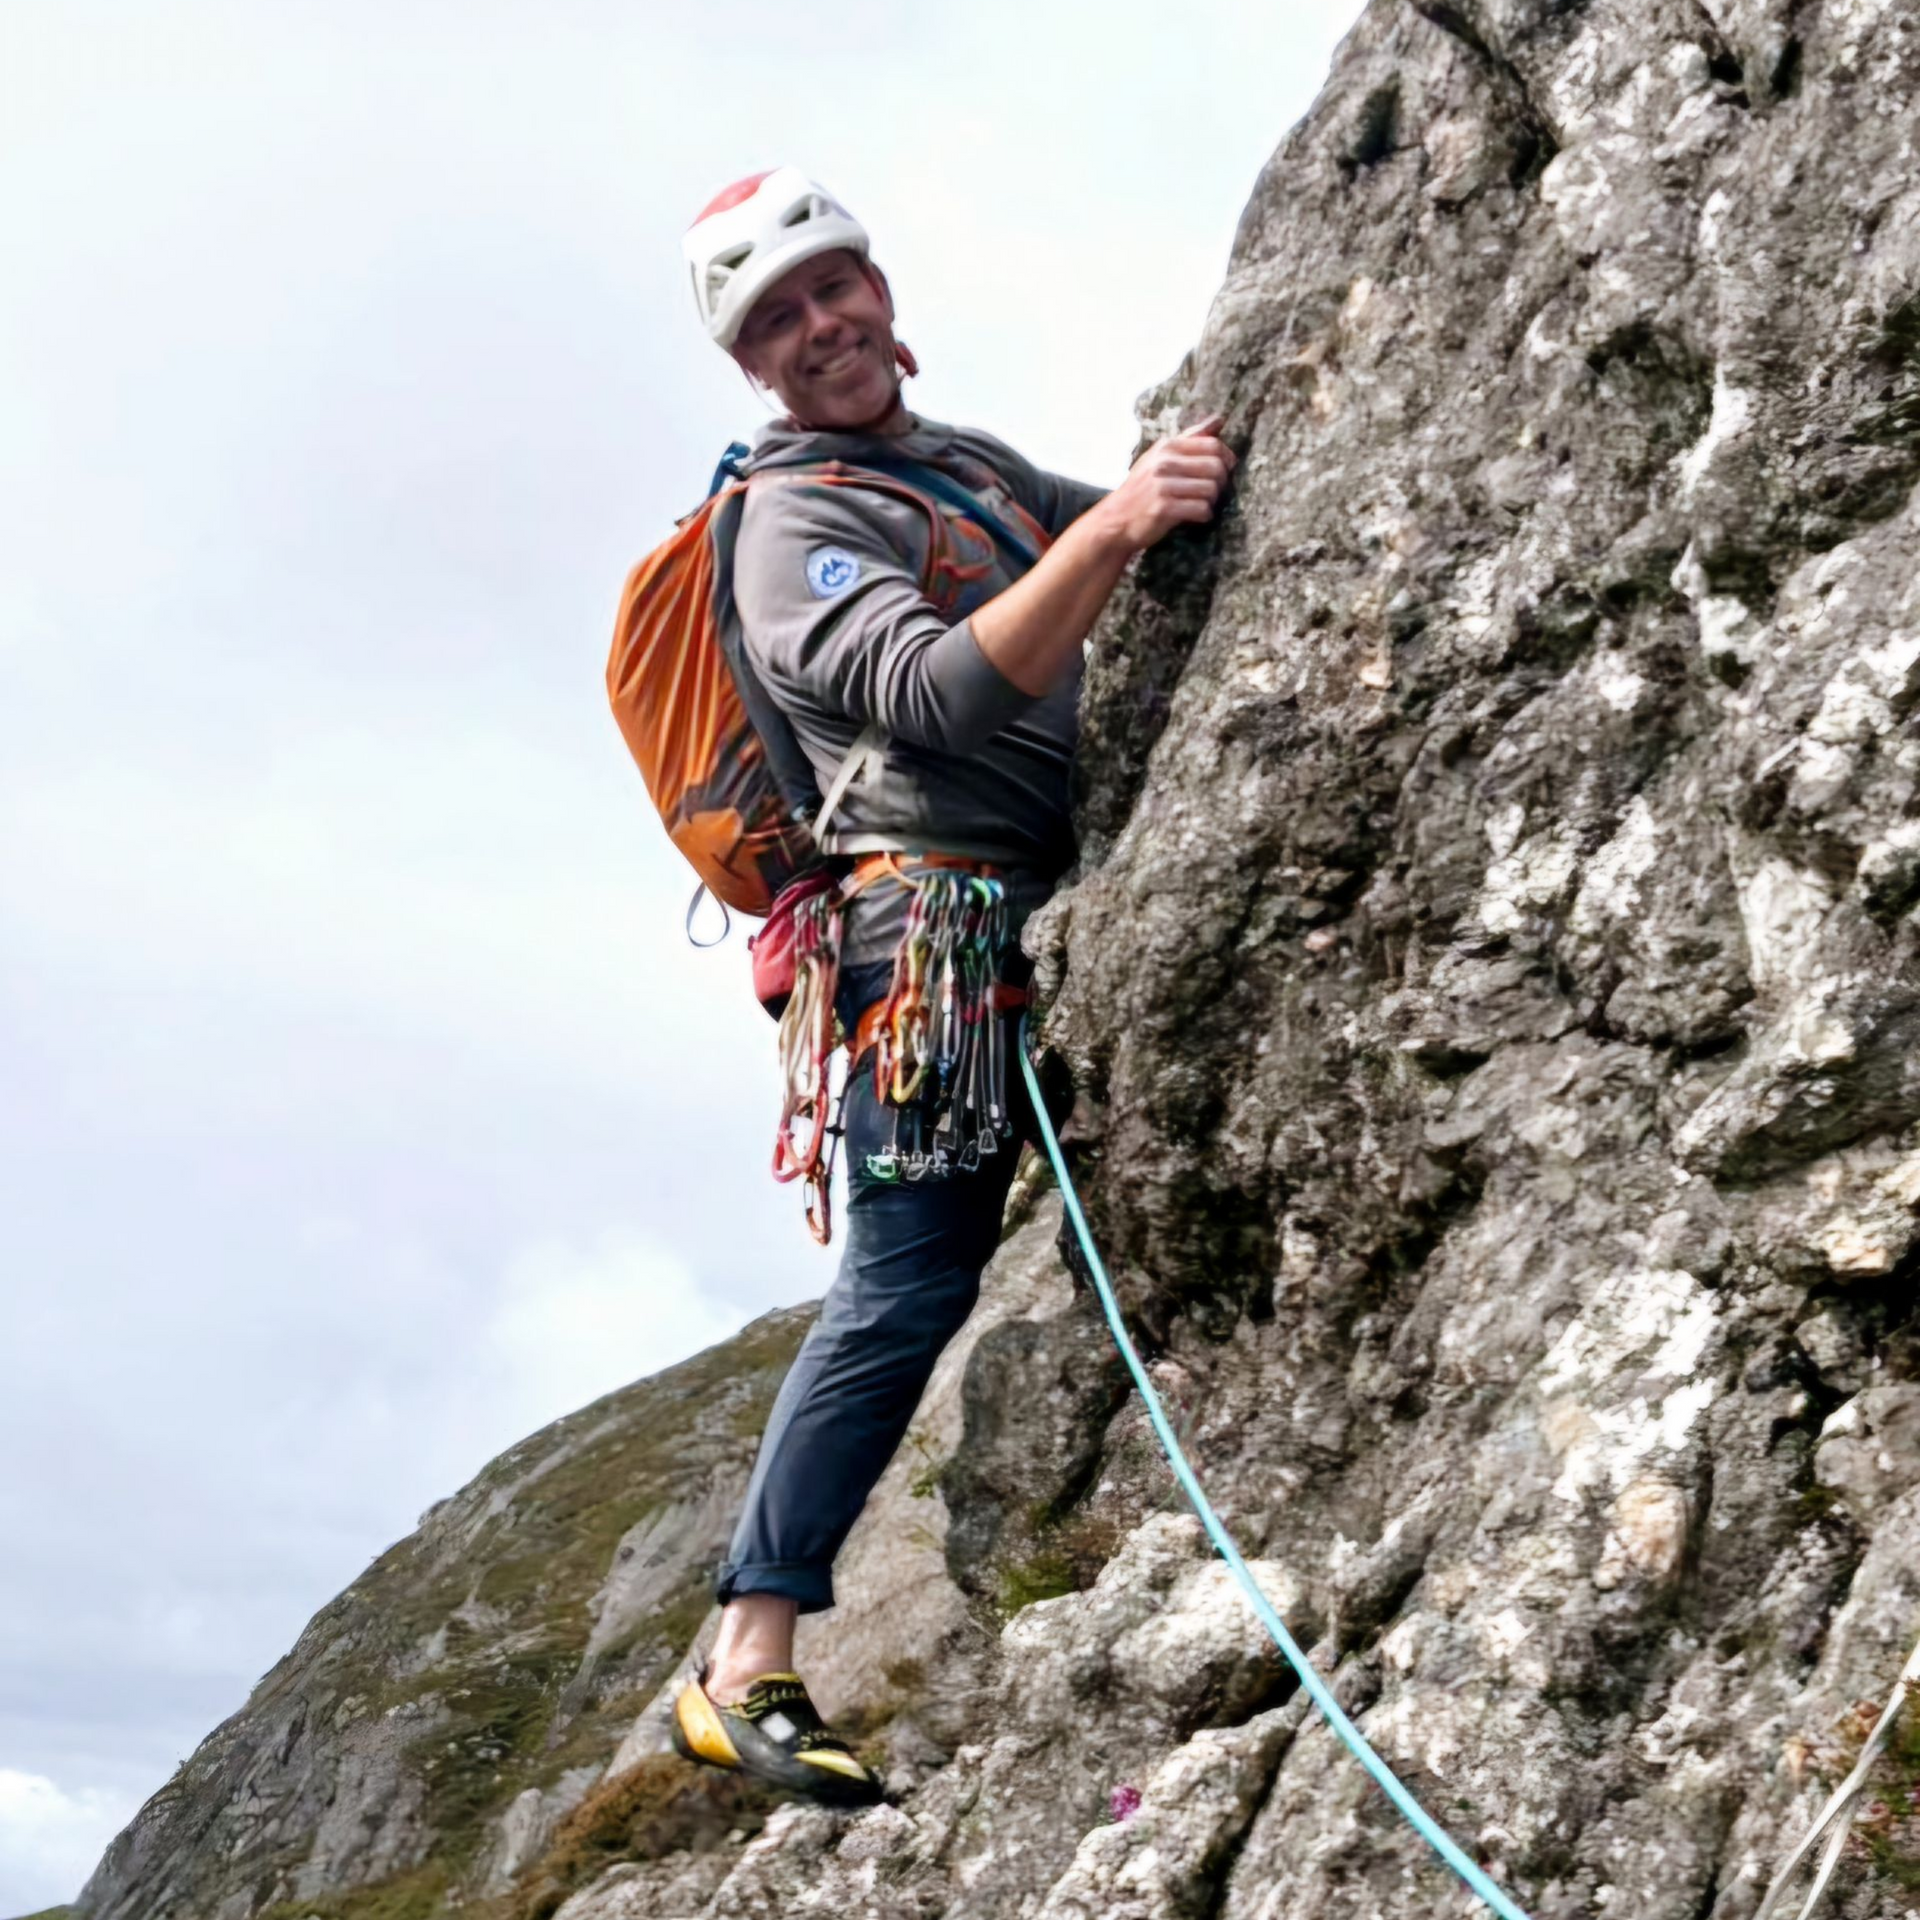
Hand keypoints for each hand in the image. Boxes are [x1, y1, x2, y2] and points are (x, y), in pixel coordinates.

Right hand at [1091, 414, 1236, 555]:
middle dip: (1221, 482)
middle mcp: (1164, 463)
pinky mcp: (1164, 509)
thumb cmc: (1142, 489)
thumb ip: (1189, 439)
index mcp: (1166, 447)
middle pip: (1216, 467)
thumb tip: (1219, 419)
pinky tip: (1196, 517)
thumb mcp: (1159, 457)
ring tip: (1202, 504)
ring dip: (1212, 500)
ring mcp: (1163, 486)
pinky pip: (1201, 509)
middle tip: (1213, 491)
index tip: (1224, 470)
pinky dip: (1204, 515)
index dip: (1226, 459)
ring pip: (1211, 489)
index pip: (1212, 445)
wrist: (1115, 520)